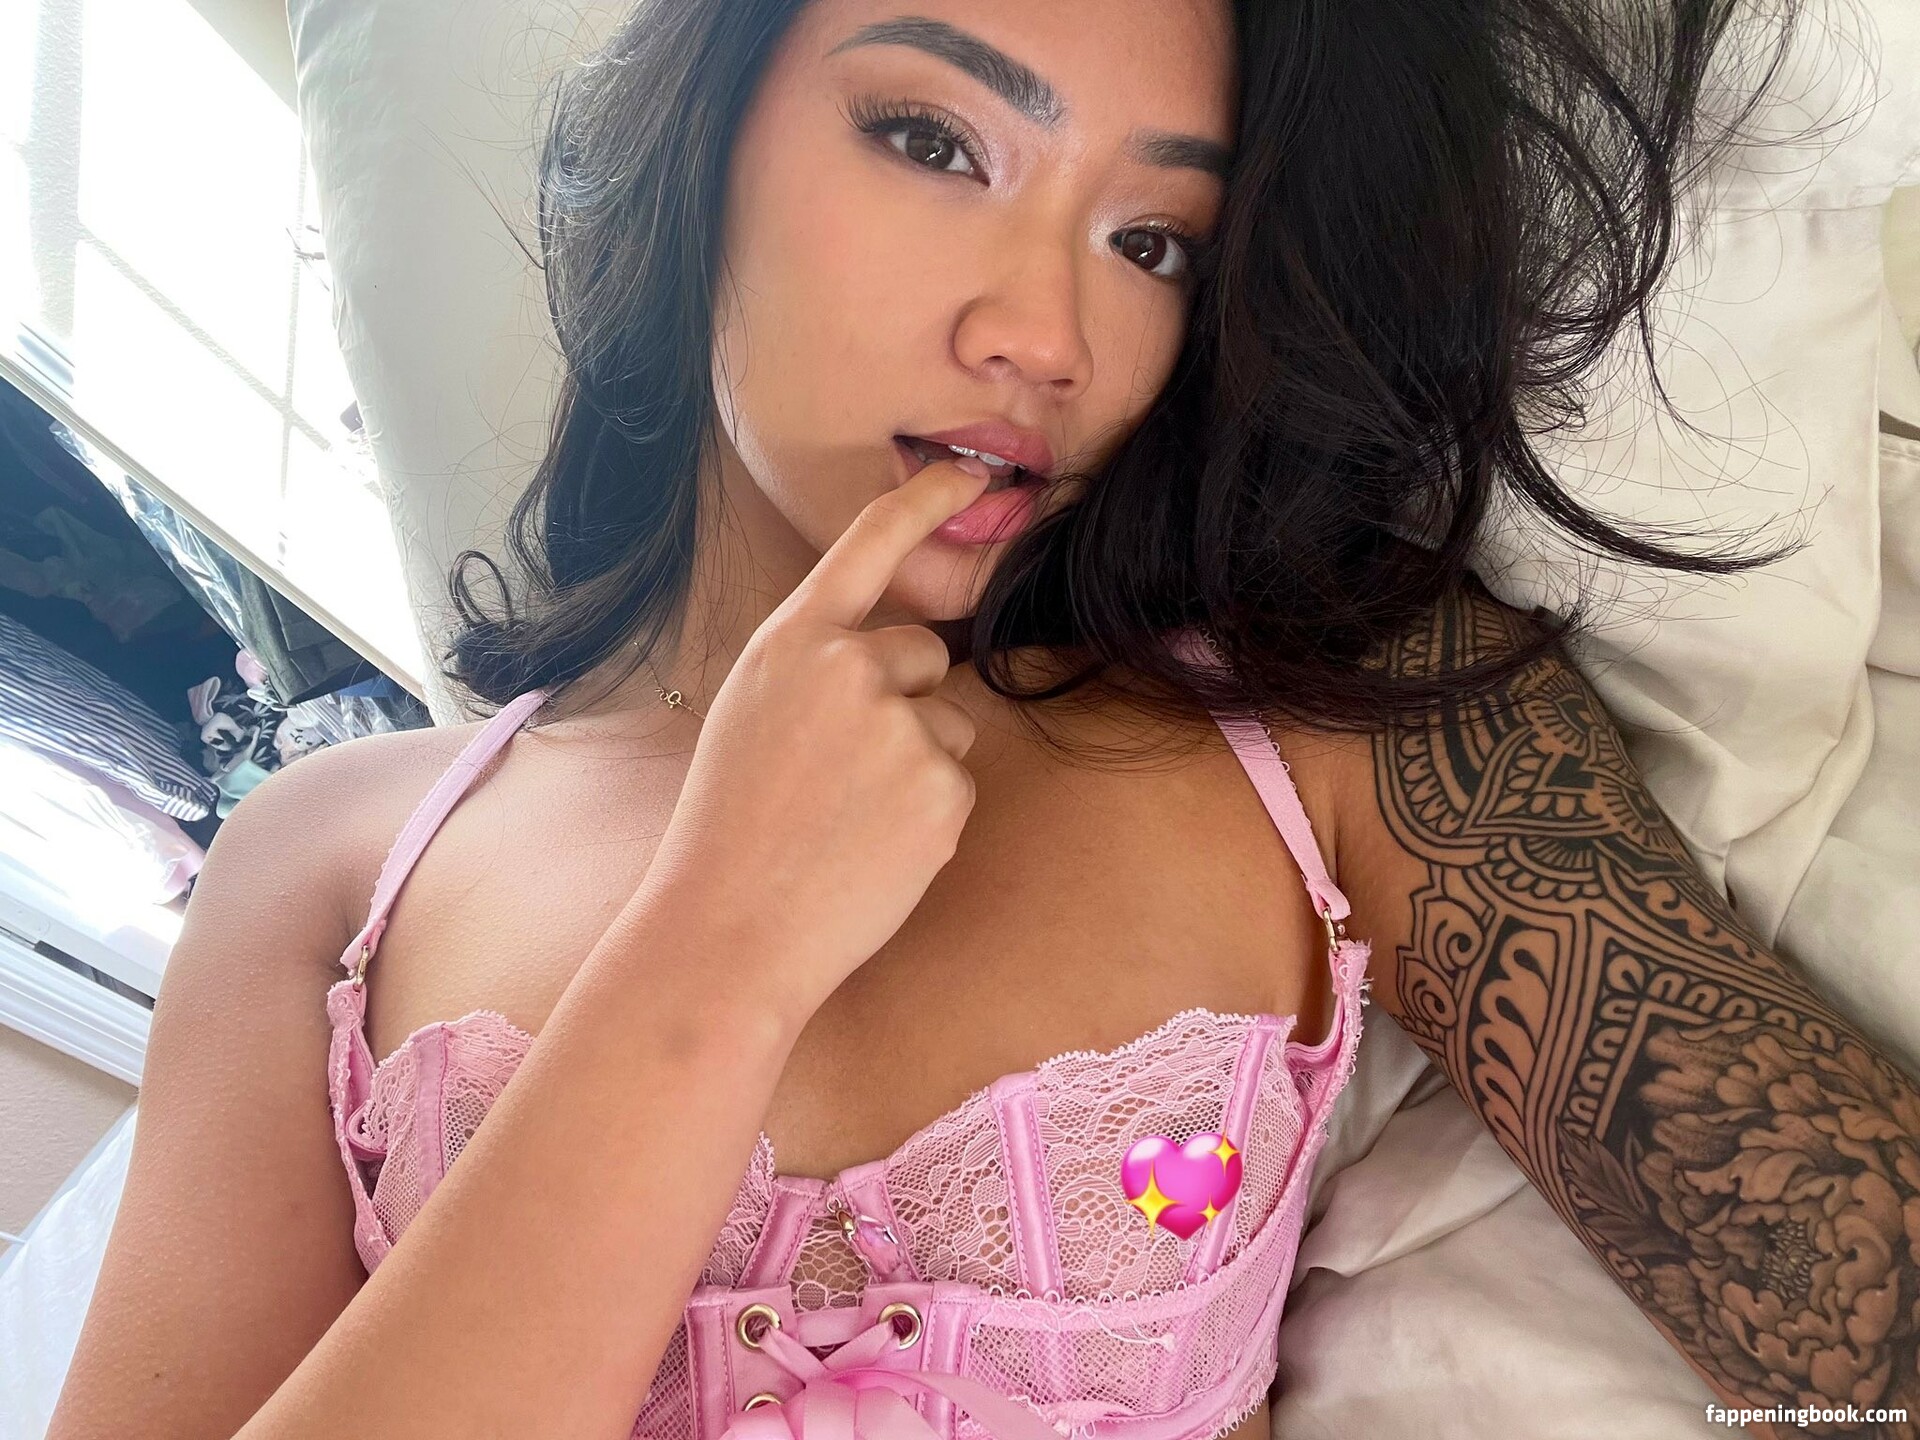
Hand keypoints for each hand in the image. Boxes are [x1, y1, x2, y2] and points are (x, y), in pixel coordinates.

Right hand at [634, 456, 997, 1019]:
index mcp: (791, 641)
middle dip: (900, 704)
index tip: (970, 473)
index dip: (926, 500)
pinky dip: (927, 819)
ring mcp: (900, 726)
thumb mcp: (753, 715)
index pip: (870, 544)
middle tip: (836, 779)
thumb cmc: (730, 830)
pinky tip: (872, 850)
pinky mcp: (942, 789)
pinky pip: (957, 784)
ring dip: (916, 765)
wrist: (726, 930)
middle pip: (921, 655)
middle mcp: (849, 666)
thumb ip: (817, 670)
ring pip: (946, 725)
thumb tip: (895, 662)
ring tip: (845, 822)